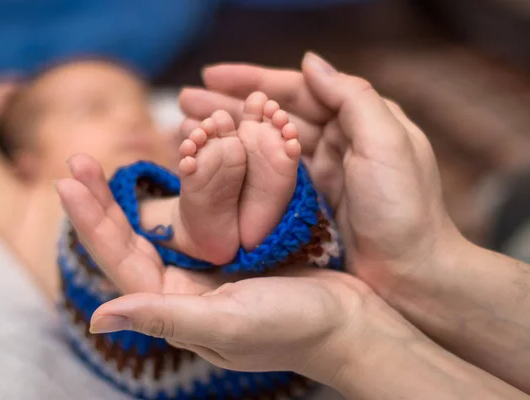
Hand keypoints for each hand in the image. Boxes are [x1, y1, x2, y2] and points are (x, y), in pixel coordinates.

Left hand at [55, 153, 368, 378]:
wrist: (347, 322)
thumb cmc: (292, 328)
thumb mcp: (228, 324)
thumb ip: (165, 318)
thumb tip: (97, 319)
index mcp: (174, 305)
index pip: (120, 260)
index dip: (92, 221)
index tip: (67, 179)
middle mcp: (184, 286)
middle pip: (131, 239)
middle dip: (102, 201)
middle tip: (77, 159)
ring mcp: (208, 267)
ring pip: (161, 224)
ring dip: (136, 192)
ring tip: (110, 159)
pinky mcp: (234, 250)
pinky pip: (197, 216)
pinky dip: (182, 190)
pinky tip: (171, 168)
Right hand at [180, 53, 465, 299]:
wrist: (412, 275)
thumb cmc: (404, 209)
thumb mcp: (387, 144)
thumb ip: (352, 98)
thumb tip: (309, 61)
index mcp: (357, 121)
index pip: (296, 91)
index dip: (252, 80)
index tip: (211, 75)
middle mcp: (336, 142)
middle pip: (273, 117)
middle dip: (228, 107)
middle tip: (184, 101)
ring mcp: (320, 175)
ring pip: (265, 146)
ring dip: (228, 137)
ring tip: (186, 129)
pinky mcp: (309, 205)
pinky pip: (267, 179)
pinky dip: (240, 169)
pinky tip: (213, 164)